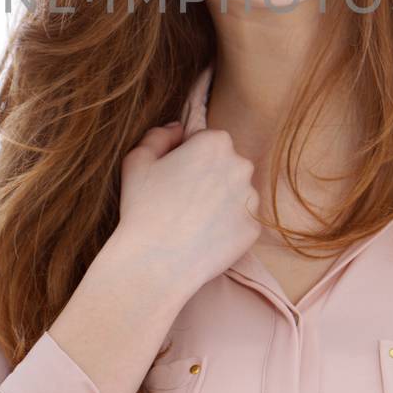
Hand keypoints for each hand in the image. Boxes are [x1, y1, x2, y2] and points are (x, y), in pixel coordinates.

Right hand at [116, 120, 260, 296]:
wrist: (156, 262)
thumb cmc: (142, 207)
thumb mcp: (138, 160)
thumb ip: (159, 135)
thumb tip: (177, 129)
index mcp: (215, 142)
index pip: (207, 141)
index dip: (188, 157)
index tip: (174, 176)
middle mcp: (241, 165)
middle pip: (226, 165)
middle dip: (210, 176)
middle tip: (183, 199)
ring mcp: (251, 198)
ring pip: (236, 193)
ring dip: (220, 201)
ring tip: (192, 221)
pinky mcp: (254, 228)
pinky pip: (240, 221)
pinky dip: (226, 227)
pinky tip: (203, 236)